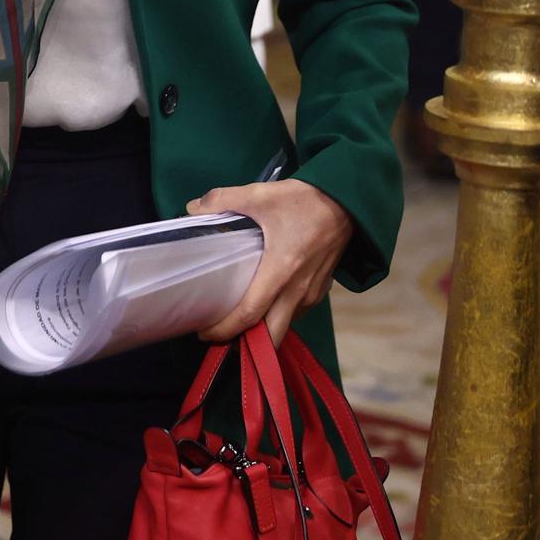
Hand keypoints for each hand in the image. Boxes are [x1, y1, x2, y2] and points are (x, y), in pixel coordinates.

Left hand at [189, 179, 352, 344]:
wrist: (347, 202)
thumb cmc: (303, 201)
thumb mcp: (258, 195)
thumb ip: (221, 200)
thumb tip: (192, 208)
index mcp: (279, 271)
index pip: (250, 314)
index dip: (225, 329)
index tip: (204, 333)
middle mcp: (297, 290)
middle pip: (271, 334)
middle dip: (245, 344)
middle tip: (219, 338)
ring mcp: (312, 293)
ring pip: (285, 324)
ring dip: (263, 331)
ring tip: (237, 323)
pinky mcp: (321, 290)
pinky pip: (296, 312)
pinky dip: (278, 317)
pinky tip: (263, 305)